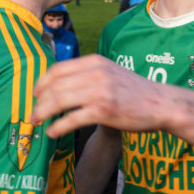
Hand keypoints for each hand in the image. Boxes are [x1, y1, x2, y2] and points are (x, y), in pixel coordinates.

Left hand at [31, 54, 170, 137]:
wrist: (161, 104)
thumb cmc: (134, 91)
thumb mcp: (110, 72)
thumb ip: (88, 75)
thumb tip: (59, 86)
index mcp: (95, 62)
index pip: (58, 69)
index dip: (41, 83)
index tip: (35, 94)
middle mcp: (96, 73)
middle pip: (55, 86)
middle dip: (38, 101)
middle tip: (32, 113)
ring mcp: (100, 91)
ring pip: (59, 101)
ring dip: (43, 113)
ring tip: (36, 122)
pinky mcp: (104, 111)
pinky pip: (72, 119)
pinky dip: (58, 127)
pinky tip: (52, 132)